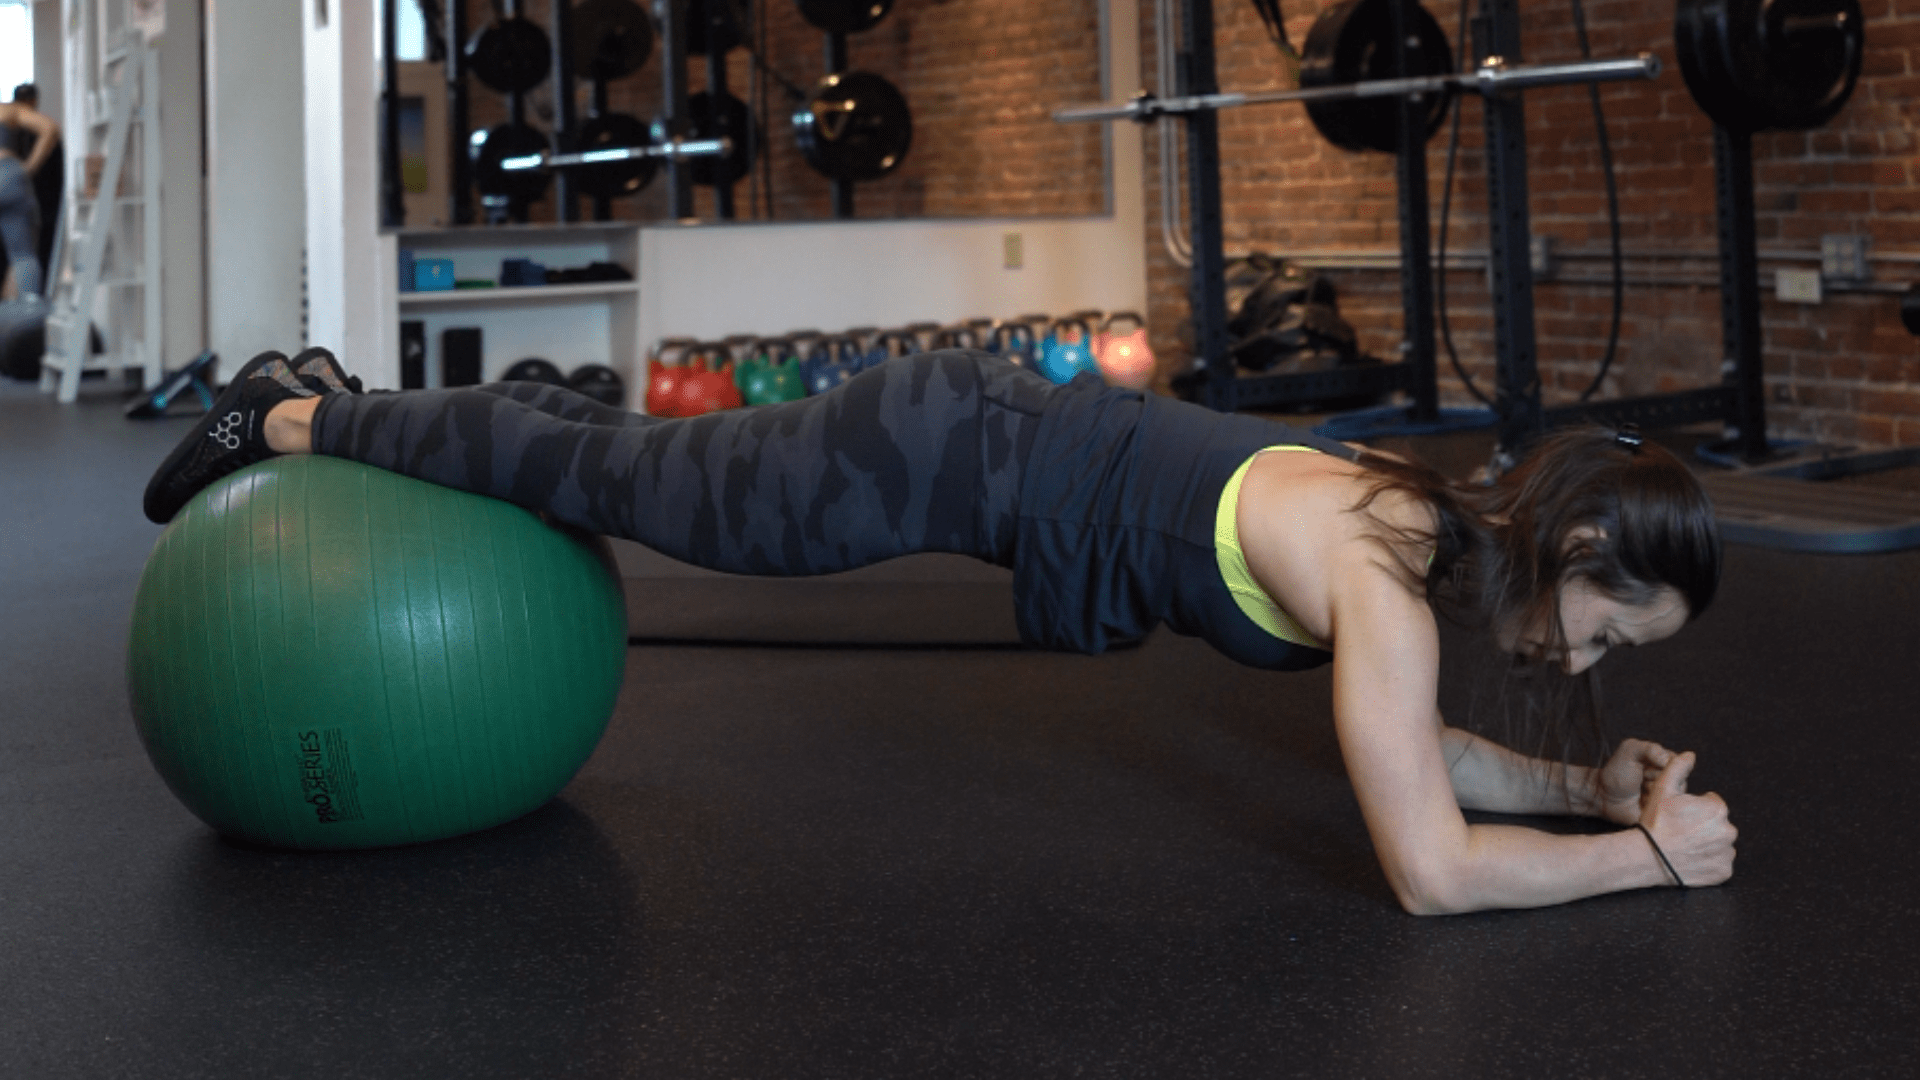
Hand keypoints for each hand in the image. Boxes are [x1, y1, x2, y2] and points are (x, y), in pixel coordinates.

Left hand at [1594, 737, 1674, 824]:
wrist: (1604, 796)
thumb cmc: (1617, 771)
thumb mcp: (1630, 751)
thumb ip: (1651, 748)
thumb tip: (1672, 759)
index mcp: (1668, 763)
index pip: (1680, 765)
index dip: (1659, 768)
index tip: (1643, 769)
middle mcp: (1673, 781)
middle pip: (1679, 783)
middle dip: (1656, 783)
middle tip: (1641, 782)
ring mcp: (1670, 798)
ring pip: (1674, 798)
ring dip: (1654, 796)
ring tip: (1641, 793)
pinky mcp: (1665, 814)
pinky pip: (1668, 813)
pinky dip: (1654, 809)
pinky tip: (1643, 805)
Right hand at [1638, 751, 1737, 886]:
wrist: (1648, 857)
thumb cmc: (1655, 823)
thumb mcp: (1662, 789)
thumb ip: (1678, 768)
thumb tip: (1690, 755)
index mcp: (1718, 809)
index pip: (1712, 804)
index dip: (1695, 808)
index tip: (1680, 816)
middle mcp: (1729, 831)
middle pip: (1718, 824)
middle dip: (1703, 826)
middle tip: (1681, 831)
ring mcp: (1727, 853)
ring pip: (1720, 844)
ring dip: (1707, 844)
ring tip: (1685, 845)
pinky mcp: (1724, 871)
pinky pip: (1720, 863)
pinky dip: (1709, 861)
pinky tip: (1692, 858)